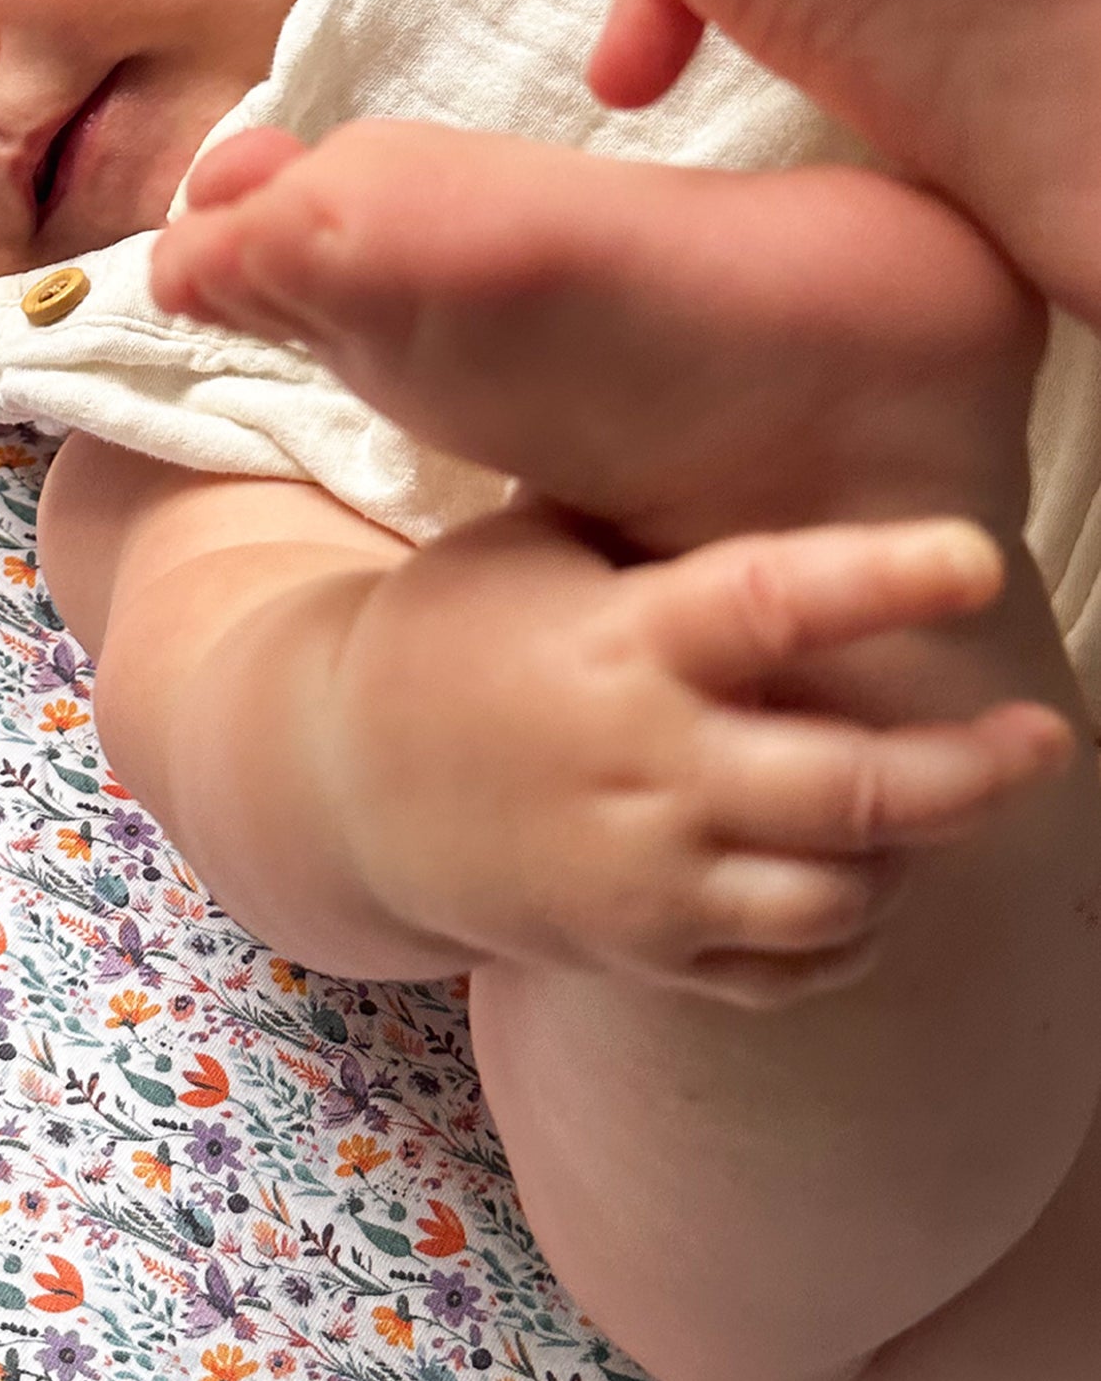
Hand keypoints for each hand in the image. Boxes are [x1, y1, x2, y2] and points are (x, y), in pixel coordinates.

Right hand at [326, 502, 1070, 1008]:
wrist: (349, 788)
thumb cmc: (452, 635)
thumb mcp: (525, 548)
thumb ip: (642, 517)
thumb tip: (770, 408)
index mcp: (617, 645)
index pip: (769, 605)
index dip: (883, 580)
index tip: (975, 555)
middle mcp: (641, 767)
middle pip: (848, 789)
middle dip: (965, 770)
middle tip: (1037, 736)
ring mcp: (641, 875)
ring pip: (833, 896)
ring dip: (905, 856)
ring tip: (933, 807)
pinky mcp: (638, 949)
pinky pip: (785, 972)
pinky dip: (844, 932)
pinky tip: (853, 876)